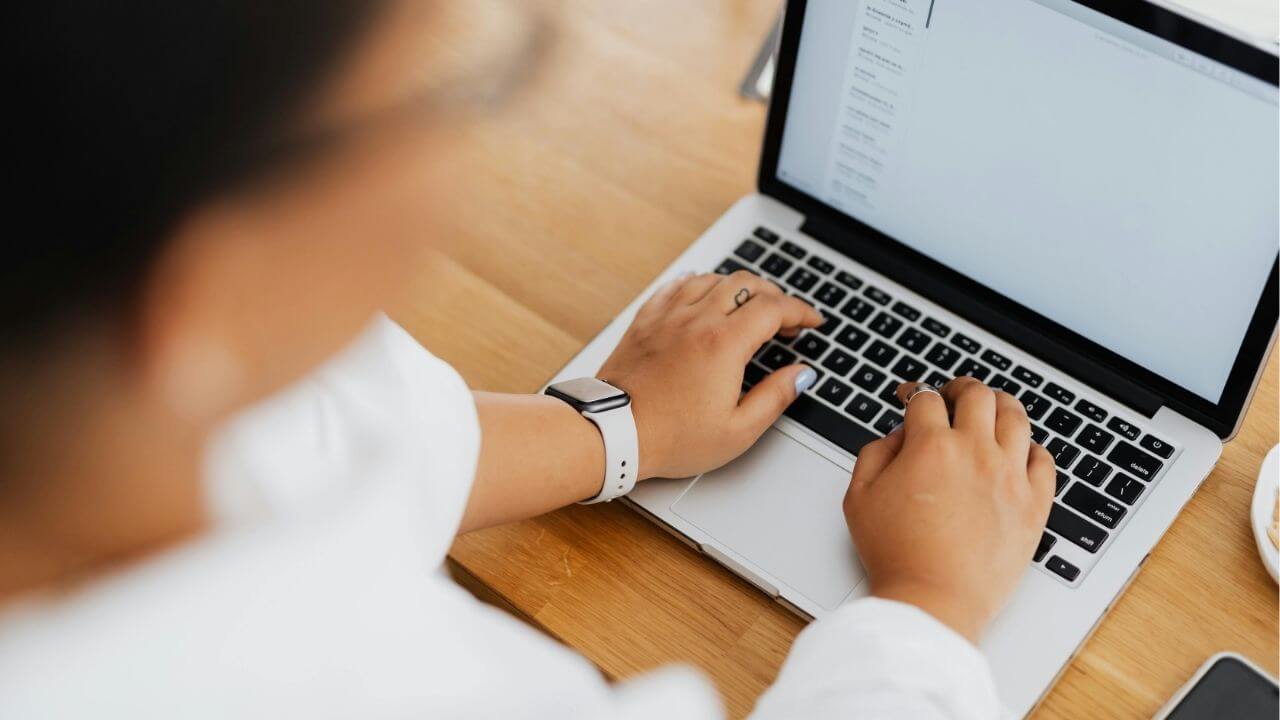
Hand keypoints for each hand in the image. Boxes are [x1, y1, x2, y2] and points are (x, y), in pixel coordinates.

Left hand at [597, 270, 822, 479]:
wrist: (612, 432)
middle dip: (773, 295)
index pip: (774, 308)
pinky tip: (702, 293)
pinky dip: (698, 284)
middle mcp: (696, 320)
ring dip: (737, 286)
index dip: (800, 311)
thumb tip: (800, 375)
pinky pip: (676, 286)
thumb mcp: (737, 431)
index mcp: (724, 344)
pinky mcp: (645, 321)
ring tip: (748, 306)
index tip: (811, 321)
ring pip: (711, 279)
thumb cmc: (671, 438)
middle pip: (745, 283)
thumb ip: (775, 397)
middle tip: (784, 318)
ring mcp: (668, 316)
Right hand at [843, 377, 1054, 642]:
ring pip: (1016, 416)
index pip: (927, 398)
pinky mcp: (1034, 505)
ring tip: (991, 409)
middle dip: (960, 388)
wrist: (933, 601)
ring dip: (1000, 405)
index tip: (910, 398)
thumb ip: (874, 453)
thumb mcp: (859, 497)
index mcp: (931, 446)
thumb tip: (898, 436)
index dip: (914, 392)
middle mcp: (976, 452)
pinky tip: (1019, 451)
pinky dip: (1032, 448)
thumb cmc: (895, 555)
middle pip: (978, 394)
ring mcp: (1010, 477)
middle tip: (952, 394)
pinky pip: (1044, 460)